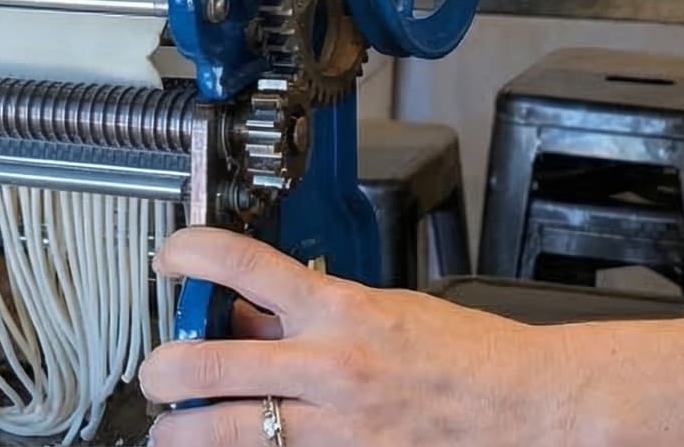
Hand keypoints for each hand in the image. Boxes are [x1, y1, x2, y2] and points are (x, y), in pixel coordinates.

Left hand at [138, 227, 574, 445]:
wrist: (526, 407)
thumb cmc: (466, 357)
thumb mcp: (383, 309)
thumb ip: (311, 315)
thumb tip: (247, 315)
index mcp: (340, 311)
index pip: (245, 264)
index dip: (191, 253)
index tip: (170, 257)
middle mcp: (328, 369)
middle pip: (204, 366)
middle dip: (161, 370)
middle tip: (157, 371)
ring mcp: (333, 429)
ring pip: (218, 435)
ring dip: (181, 433)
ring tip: (175, 429)